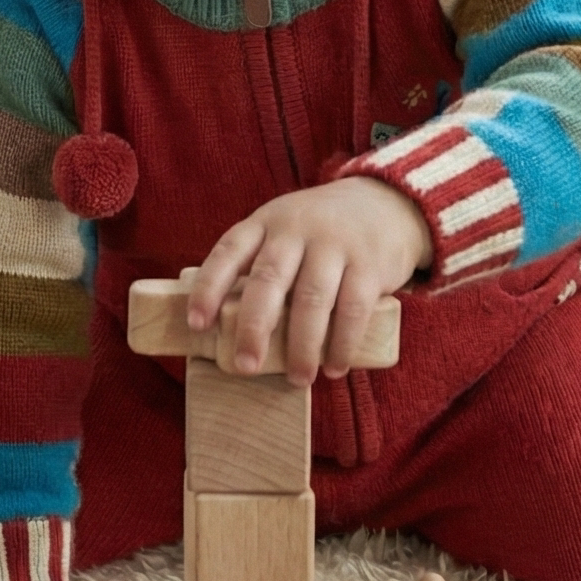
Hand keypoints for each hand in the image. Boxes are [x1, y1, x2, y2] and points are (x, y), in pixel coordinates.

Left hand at [188, 177, 430, 386]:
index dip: (208, 288)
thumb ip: (259, 266)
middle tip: (246, 366)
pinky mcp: (369, 263)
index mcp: (265, 222)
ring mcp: (334, 244)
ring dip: (302, 346)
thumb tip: (224, 330)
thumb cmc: (319, 231)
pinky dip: (342, 343)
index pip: (228, 252)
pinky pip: (353, 309)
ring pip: (311, 299)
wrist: (383, 202)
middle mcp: (296, 229)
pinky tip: (334, 367)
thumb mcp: (283, 230)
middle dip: (254, 327)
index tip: (197, 324)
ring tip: (298, 378)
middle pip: (269, 279)